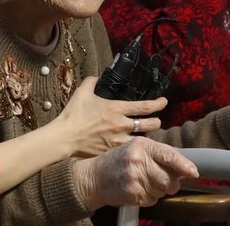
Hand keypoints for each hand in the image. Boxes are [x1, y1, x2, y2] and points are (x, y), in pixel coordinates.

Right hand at [51, 77, 166, 156]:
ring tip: (146, 135)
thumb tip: (96, 77)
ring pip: (143, 140)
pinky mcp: (112, 152)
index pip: (145, 107)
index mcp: (117, 109)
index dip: (158, 104)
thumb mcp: (82, 92)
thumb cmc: (74, 114)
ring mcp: (118, 141)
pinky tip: (132, 148)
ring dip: (146, 138)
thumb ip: (91, 81)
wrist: (65, 137)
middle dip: (157, 122)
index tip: (164, 102)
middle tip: (156, 121)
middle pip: (150, 125)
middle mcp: (122, 125)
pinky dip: (133, 148)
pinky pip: (128, 150)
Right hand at [73, 137, 198, 210]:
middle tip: (163, 179)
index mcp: (142, 145)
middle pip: (169, 178)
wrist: (95, 176)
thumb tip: (184, 167)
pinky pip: (153, 200)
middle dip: (171, 182)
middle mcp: (139, 160)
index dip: (183, 165)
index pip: (168, 155)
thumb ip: (159, 154)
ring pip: (162, 190)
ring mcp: (135, 178)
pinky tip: (139, 189)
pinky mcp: (132, 194)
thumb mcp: (136, 148)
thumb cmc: (119, 160)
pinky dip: (150, 197)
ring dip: (160, 190)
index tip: (194, 172)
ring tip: (146, 182)